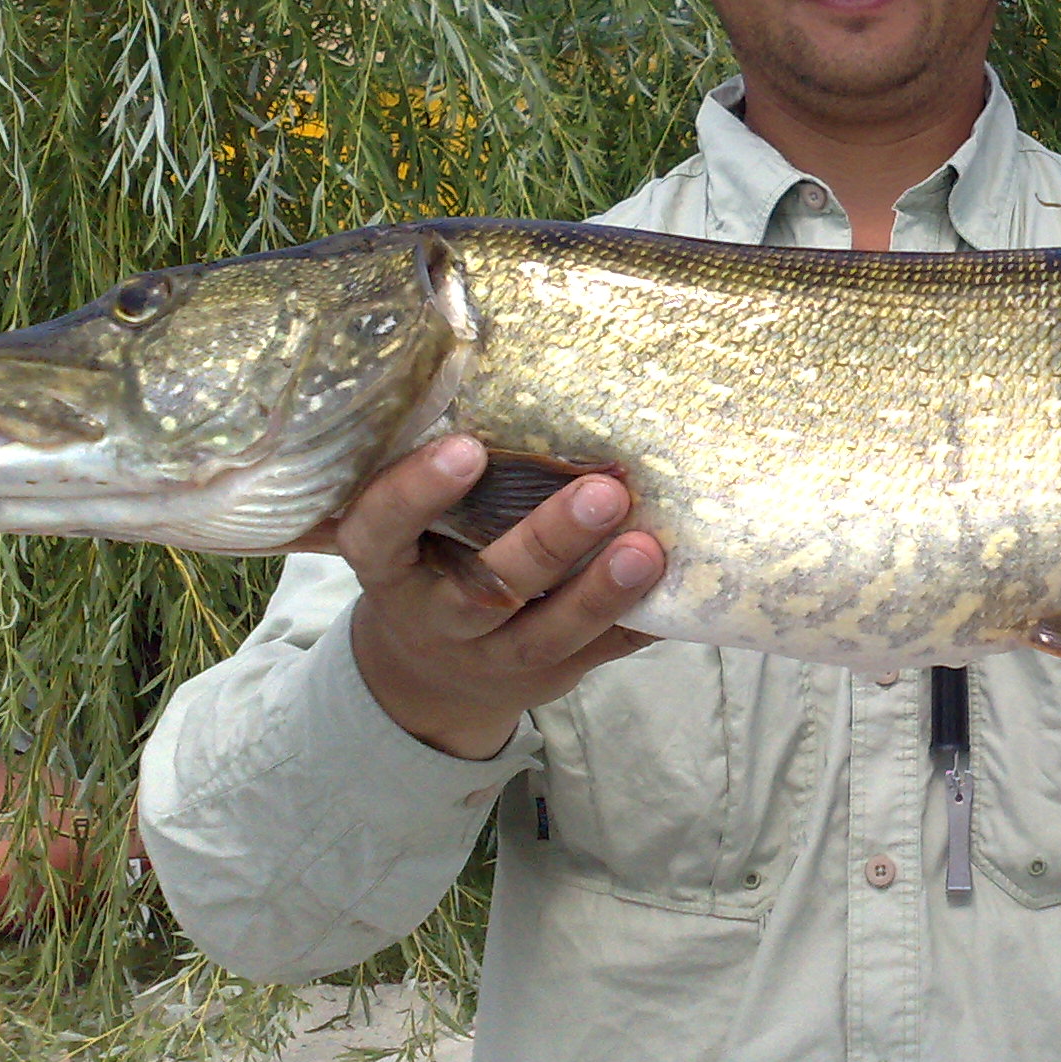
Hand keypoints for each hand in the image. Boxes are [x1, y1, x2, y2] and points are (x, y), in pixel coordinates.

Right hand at [307, 436, 664, 759]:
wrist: (431, 675)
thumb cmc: (431, 562)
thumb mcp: (412, 529)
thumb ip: (451, 483)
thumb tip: (529, 385)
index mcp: (387, 565)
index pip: (382, 529)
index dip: (417, 492)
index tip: (467, 447)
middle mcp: (434, 616)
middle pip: (485, 587)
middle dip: (546, 541)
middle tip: (604, 492)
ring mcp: (491, 656)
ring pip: (546, 633)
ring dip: (600, 591)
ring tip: (647, 548)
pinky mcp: (548, 677)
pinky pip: (598, 653)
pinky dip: (639, 620)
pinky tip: (678, 586)